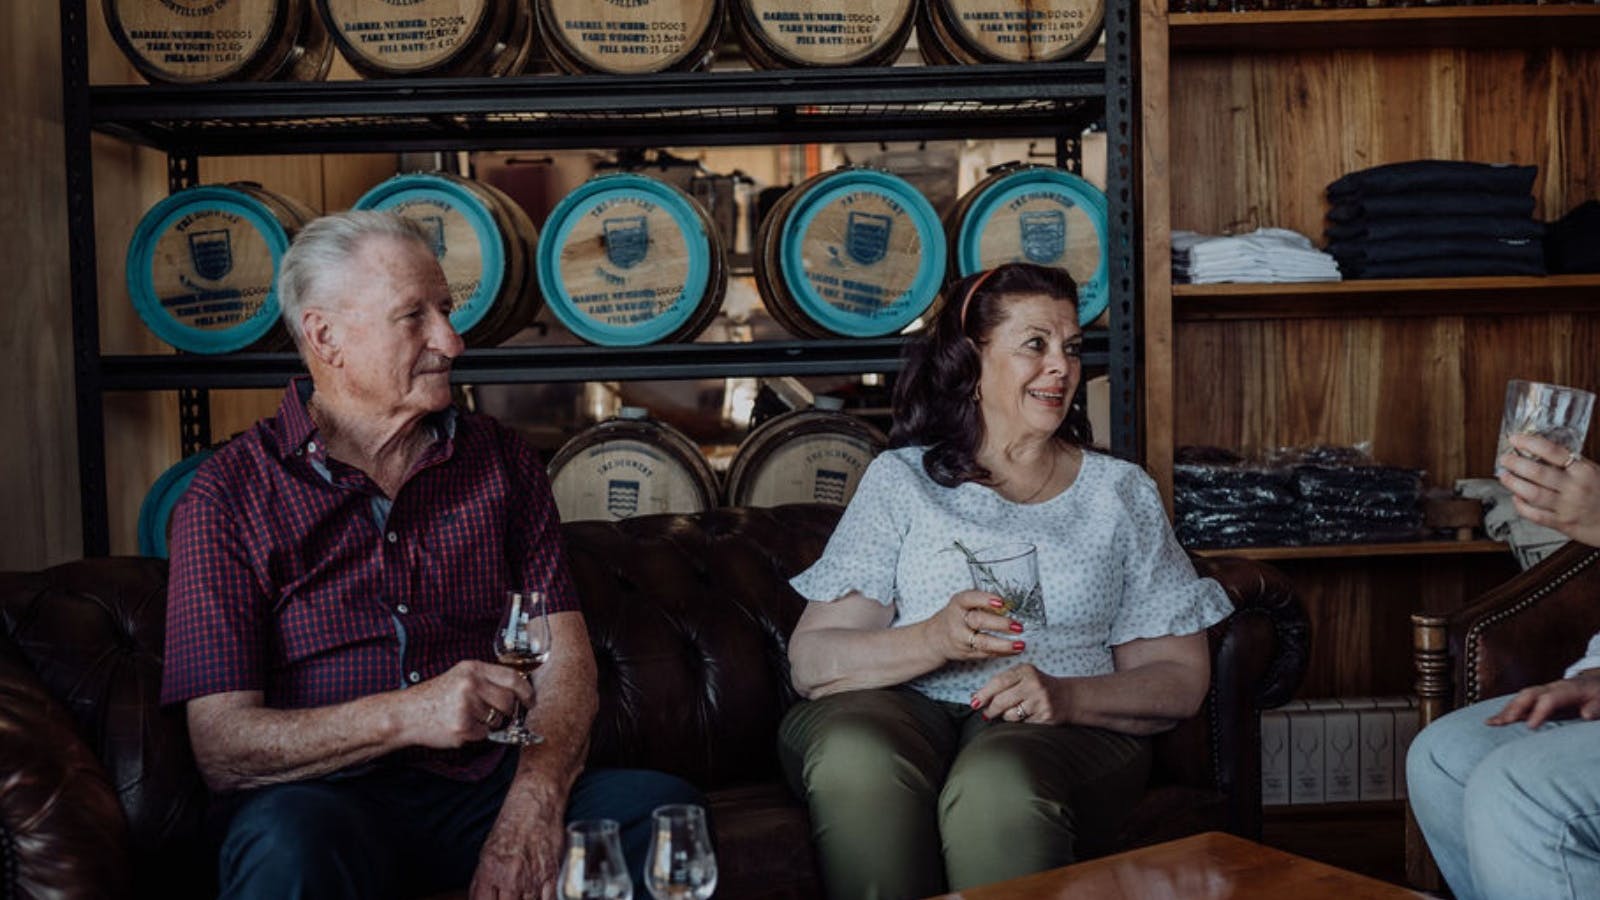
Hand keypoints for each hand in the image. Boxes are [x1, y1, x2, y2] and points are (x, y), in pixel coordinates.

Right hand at [401, 660, 535, 748]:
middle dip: (506, 711)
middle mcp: (471, 685)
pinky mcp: (462, 727)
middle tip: (494, 713)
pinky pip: (484, 734)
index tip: (530, 701)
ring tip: (468, 717)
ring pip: (497, 719)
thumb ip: (486, 679)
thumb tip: (518, 690)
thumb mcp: (460, 676)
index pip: (512, 677)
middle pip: (508, 701)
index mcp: (473, 669)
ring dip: (488, 723)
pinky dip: (475, 734)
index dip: (526, 691)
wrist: (406, 714)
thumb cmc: (435, 696)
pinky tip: (459, 726)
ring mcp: (466, 706)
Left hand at [471, 778, 563, 899]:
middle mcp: (510, 877)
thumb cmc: (512, 826)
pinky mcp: (552, 874)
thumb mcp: (487, 853)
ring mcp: (532, 877)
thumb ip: (482, 882)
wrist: (536, 804)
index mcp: (490, 872)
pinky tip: (537, 897)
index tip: (493, 899)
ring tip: (521, 895)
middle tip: (509, 895)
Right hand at [922, 589, 1025, 662]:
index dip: (985, 600)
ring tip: (1020, 644)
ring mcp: (961, 639)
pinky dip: (1003, 652)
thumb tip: (1012, 604)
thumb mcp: (963, 604)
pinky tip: (1015, 649)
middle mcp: (957, 621)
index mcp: (958, 604)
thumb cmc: (957, 616)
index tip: (1001, 602)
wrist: (935, 638)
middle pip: (978, 621)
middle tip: (1018, 626)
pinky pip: (987, 653)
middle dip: (1000, 624)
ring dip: (1004, 644)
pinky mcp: (967, 653)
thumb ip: (983, 603)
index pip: (970, 598)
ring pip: (983, 642)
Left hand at [971, 663, 1066, 724]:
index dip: (983, 694)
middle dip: (990, 709)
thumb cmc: (1038, 686)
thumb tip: (976, 696)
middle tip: (986, 713)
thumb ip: (1002, 683)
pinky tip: (1025, 715)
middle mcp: (1034, 685)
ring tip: (1010, 712)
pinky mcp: (1045, 716)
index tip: (974, 702)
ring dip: (1005, 716)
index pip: (998, 682)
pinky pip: (1022, 723)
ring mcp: (1040, 701)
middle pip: (1002, 700)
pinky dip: (1020, 721)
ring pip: (1011, 714)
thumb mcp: (1023, 676)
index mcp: (1025, 671)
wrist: (1067, 697)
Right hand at [1486, 670, 1599, 729]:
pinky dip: (1507, 710)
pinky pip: (1520, 701)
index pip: (1549, 699)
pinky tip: (1495, 719)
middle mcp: (1551, 688)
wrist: (1595, 682)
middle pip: (1528, 695)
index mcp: (1567, 690)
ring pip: (1521, 697)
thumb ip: (1596, 708)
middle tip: (1501, 723)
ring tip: (1491, 722)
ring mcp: (1544, 690)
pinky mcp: (1539, 696)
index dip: (1538, 712)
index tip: (1529, 727)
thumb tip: (1586, 714)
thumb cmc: (1598, 694)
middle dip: (1514, 708)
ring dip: (1505, 710)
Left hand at [1499, 433, 1599, 546]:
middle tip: (1505, 459)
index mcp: (1584, 471)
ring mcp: (1567, 507)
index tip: (1515, 439)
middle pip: (1537, 472)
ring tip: (1504, 476)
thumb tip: (1541, 451)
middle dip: (1516, 464)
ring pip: (1532, 493)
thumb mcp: (1595, 472)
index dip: (1529, 443)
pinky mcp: (1562, 524)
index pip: (1552, 451)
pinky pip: (1535, 515)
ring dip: (1513, 483)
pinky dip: (1521, 506)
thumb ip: (1572, 464)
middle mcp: (1575, 488)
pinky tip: (1516, 499)